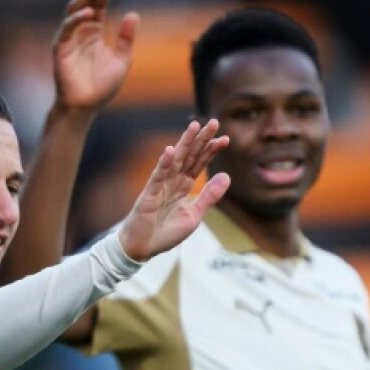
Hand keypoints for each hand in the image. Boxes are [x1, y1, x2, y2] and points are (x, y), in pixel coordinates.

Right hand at [53, 0, 137, 111]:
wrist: (86, 106)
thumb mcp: (122, 60)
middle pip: (87, 3)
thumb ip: (126, 38)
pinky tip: (90, 13)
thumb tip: (133, 14)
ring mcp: (70, 38)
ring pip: (74, 10)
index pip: (100, 5)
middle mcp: (81, 31)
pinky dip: (77, 19)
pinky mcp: (61, 48)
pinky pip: (67, 29)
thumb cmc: (102, 86)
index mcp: (95, 31)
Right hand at [117, 120, 229, 260]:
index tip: (225, 139)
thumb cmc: (165, 232)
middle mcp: (173, 181)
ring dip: (185, 143)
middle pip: (190, 156)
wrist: (143, 247)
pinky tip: (170, 150)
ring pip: (175, 161)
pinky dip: (164, 164)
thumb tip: (226, 176)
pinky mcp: (149, 194)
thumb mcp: (195, 214)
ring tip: (195, 127)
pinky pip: (158, 176)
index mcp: (184, 186)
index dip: (211, 151)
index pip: (200, 163)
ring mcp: (161, 185)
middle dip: (202, 140)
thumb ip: (209, 196)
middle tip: (214, 122)